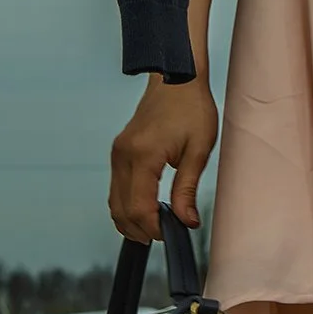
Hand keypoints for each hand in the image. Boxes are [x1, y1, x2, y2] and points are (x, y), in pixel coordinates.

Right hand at [108, 76, 216, 242]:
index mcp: (143, 155)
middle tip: (165, 235)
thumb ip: (187, 188)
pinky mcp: (119, 151)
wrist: (176, 78)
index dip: (154, 228)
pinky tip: (146, 210)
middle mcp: (124, 155)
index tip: (172, 233)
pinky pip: (116, 188)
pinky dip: (126, 205)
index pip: (139, 206)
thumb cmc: (192, 108)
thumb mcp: (198, 149)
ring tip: (156, 227)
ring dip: (130, 220)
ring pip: (113, 201)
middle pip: (120, 209)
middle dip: (140, 229)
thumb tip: (186, 221)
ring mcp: (118, 153)